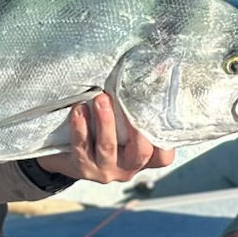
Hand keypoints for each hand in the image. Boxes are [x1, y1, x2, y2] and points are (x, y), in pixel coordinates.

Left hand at [39, 94, 175, 184]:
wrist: (70, 157)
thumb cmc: (107, 133)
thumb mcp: (126, 126)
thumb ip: (139, 107)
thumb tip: (161, 67)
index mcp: (144, 159)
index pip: (164, 156)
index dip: (166, 139)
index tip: (160, 109)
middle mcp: (128, 167)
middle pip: (140, 152)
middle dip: (135, 127)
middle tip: (126, 100)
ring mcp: (105, 169)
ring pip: (108, 147)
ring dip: (105, 121)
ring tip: (100, 98)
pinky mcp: (82, 167)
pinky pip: (81, 147)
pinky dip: (80, 127)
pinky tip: (79, 109)